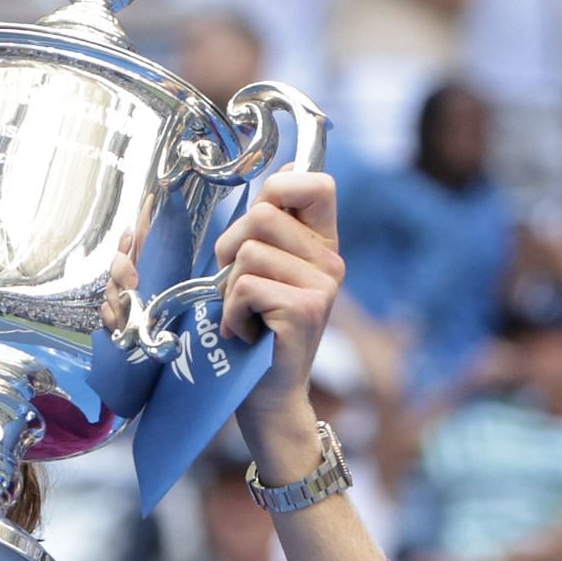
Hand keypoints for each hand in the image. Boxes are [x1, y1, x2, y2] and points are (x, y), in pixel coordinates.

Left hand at [215, 168, 345, 461]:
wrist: (267, 395)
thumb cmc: (256, 329)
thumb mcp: (263, 268)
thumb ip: (271, 225)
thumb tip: (284, 166)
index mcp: (323, 244)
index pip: (317, 183)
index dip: (280, 187)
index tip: (261, 216)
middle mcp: (332, 262)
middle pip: (263, 214)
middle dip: (231, 247)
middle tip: (238, 285)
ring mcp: (323, 287)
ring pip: (248, 253)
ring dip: (229, 288)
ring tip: (245, 313)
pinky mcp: (305, 310)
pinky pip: (244, 287)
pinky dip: (230, 313)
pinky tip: (247, 332)